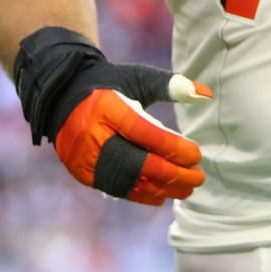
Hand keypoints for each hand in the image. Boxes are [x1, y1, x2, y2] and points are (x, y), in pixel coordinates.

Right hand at [14, 27, 211, 205]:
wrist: (64, 94)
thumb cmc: (110, 84)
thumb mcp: (138, 77)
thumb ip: (172, 85)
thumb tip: (206, 94)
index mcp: (106, 106)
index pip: (144, 132)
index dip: (172, 147)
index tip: (196, 154)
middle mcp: (91, 134)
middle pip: (136, 162)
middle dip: (171, 174)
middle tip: (198, 178)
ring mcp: (83, 156)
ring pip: (126, 181)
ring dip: (159, 188)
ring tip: (185, 188)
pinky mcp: (80, 171)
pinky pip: (114, 188)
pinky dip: (140, 193)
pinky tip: (162, 194)